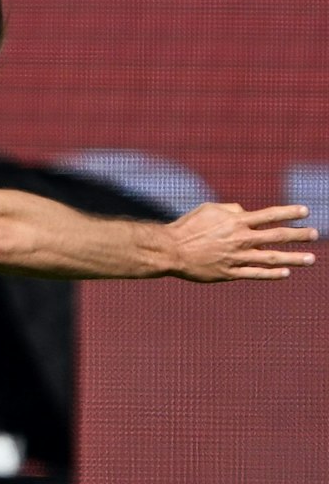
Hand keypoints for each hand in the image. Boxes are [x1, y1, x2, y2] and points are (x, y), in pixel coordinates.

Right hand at [167, 203, 315, 281]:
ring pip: (271, 258)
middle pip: (277, 236)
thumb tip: (246, 212)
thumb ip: (232, 209)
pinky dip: (271, 274)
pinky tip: (286, 273)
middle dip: (299, 235)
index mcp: (236, 222)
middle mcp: (240, 239)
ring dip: (294, 258)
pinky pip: (254, 274)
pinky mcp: (228, 273)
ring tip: (311, 259)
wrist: (169, 250)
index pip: (270, 215)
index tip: (305, 212)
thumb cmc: (187, 227)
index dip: (290, 212)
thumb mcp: (209, 209)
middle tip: (315, 234)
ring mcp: (236, 258)